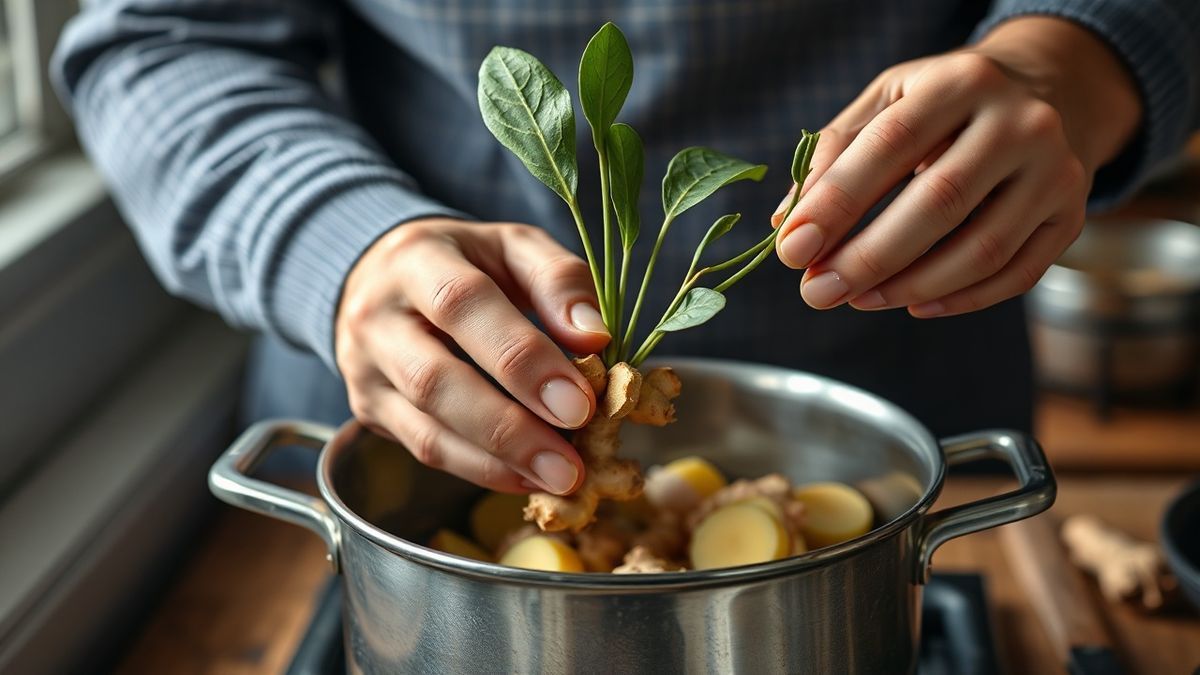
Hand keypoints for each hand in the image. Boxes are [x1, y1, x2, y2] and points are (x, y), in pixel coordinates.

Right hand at [335, 218, 611, 493]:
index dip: (522, 357)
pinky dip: (481, 470)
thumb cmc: (464, 262)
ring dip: (499, 462)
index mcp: (415, 258)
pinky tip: (528, 477)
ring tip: (560, 478)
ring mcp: (364, 370)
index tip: (579, 401)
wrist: (382, 276)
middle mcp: (376, 316)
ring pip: (426, 430)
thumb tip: (593, 337)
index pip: (463, 305)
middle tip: (570, 462)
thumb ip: (557, 280)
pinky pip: (425, 450)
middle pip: (434, 381)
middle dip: (508, 427)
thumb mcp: (513, 247)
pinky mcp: (368, 410)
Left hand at [774, 17, 1140, 316]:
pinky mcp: (1070, 215)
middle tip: (817, 292)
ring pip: (982, 248)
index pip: (890, 146)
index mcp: (960, 82)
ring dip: (910, 286)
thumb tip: (787, 223)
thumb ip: (834, 154)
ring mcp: (1055, 170)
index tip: (793, 248)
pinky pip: (1016, 274)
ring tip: (858, 300)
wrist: (1047, 91)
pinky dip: (960, 300)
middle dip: (868, 258)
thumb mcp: (887, 102)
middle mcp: (1019, 122)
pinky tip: (913, 305)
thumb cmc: (944, 105)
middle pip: (940, 203)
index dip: (837, 202)